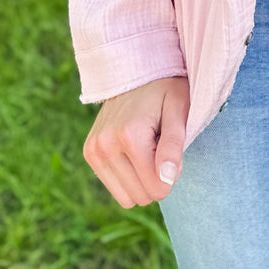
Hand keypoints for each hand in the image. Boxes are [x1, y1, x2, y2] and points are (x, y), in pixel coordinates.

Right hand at [83, 75, 189, 206]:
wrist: (134, 70)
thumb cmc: (164, 88)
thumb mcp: (179, 109)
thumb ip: (174, 145)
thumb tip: (166, 180)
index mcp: (129, 135)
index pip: (157, 188)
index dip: (172, 172)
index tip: (172, 146)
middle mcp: (105, 145)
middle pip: (142, 196)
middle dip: (156, 177)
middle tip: (159, 143)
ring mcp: (93, 150)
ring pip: (127, 198)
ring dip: (141, 178)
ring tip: (146, 146)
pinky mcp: (89, 153)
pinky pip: (115, 187)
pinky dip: (128, 175)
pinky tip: (132, 148)